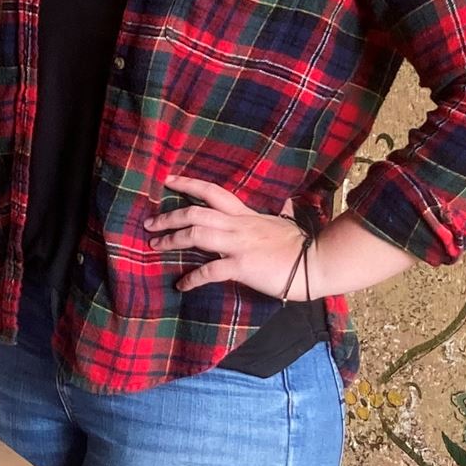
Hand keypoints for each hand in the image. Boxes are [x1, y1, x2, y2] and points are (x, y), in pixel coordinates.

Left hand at [149, 175, 313, 299]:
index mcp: (245, 215)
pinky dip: (192, 278)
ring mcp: (239, 245)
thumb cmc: (301, 245)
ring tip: (155, 246)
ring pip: (196, 234)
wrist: (316, 262)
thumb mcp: (286, 222)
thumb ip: (280, 213)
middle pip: (195, 212)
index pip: (213, 192)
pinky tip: (182, 285)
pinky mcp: (241, 266)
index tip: (168, 180)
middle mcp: (238, 226)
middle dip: (169, 216)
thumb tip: (287, 203)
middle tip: (149, 223)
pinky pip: (210, 270)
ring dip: (172, 240)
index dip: (188, 184)